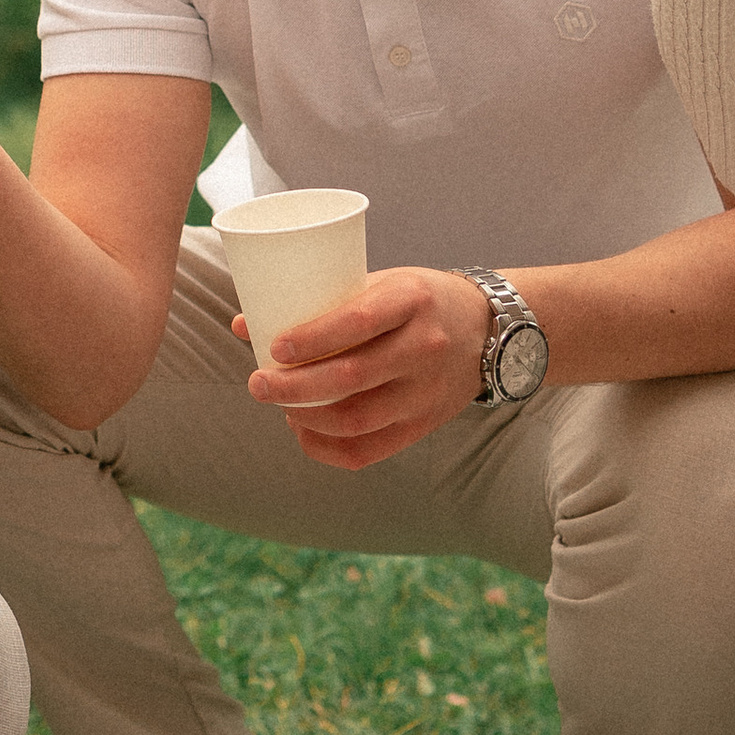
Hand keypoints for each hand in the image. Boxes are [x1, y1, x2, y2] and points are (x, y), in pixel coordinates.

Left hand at [237, 267, 491, 467]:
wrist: (490, 330)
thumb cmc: (418, 300)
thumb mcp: (381, 283)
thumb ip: (320, 303)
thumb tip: (244, 324)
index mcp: (412, 300)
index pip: (359, 321)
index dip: (313, 338)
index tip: (274, 346)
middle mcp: (424, 347)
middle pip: (351, 377)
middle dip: (294, 387)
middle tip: (257, 384)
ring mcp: (426, 392)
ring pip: (357, 419)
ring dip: (306, 418)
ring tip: (279, 405)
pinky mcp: (425, 425)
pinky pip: (369, 450)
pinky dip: (326, 447)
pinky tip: (303, 431)